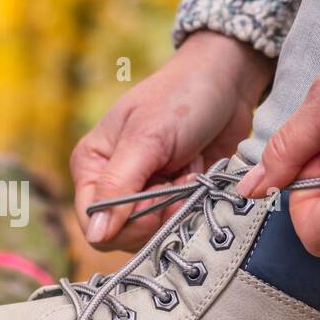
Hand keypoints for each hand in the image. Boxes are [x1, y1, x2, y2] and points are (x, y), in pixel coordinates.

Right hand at [71, 30, 272, 250]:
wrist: (228, 83)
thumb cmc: (181, 97)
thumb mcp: (146, 138)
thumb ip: (119, 187)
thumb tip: (95, 236)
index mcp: (91, 165)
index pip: (92, 222)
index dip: (124, 221)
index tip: (155, 197)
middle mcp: (112, 183)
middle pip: (122, 234)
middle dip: (155, 215)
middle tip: (176, 180)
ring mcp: (143, 193)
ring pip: (151, 234)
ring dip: (176, 209)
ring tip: (188, 173)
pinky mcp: (172, 198)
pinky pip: (177, 225)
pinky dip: (191, 207)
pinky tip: (196, 177)